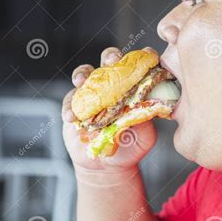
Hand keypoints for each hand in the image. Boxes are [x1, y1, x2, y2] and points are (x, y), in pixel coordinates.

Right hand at [62, 47, 157, 171]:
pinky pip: (69, 102)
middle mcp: (111, 84)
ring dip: (82, 74)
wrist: (109, 165)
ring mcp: (91, 94)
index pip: (138, 65)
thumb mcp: (146, 133)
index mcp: (131, 85)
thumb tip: (152, 105)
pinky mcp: (74, 107)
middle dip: (110, 57)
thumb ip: (148, 118)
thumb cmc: (131, 145)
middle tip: (112, 61)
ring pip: (84, 74)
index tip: (149, 55)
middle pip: (109, 61)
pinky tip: (72, 117)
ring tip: (82, 81)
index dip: (143, 56)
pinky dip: (70, 108)